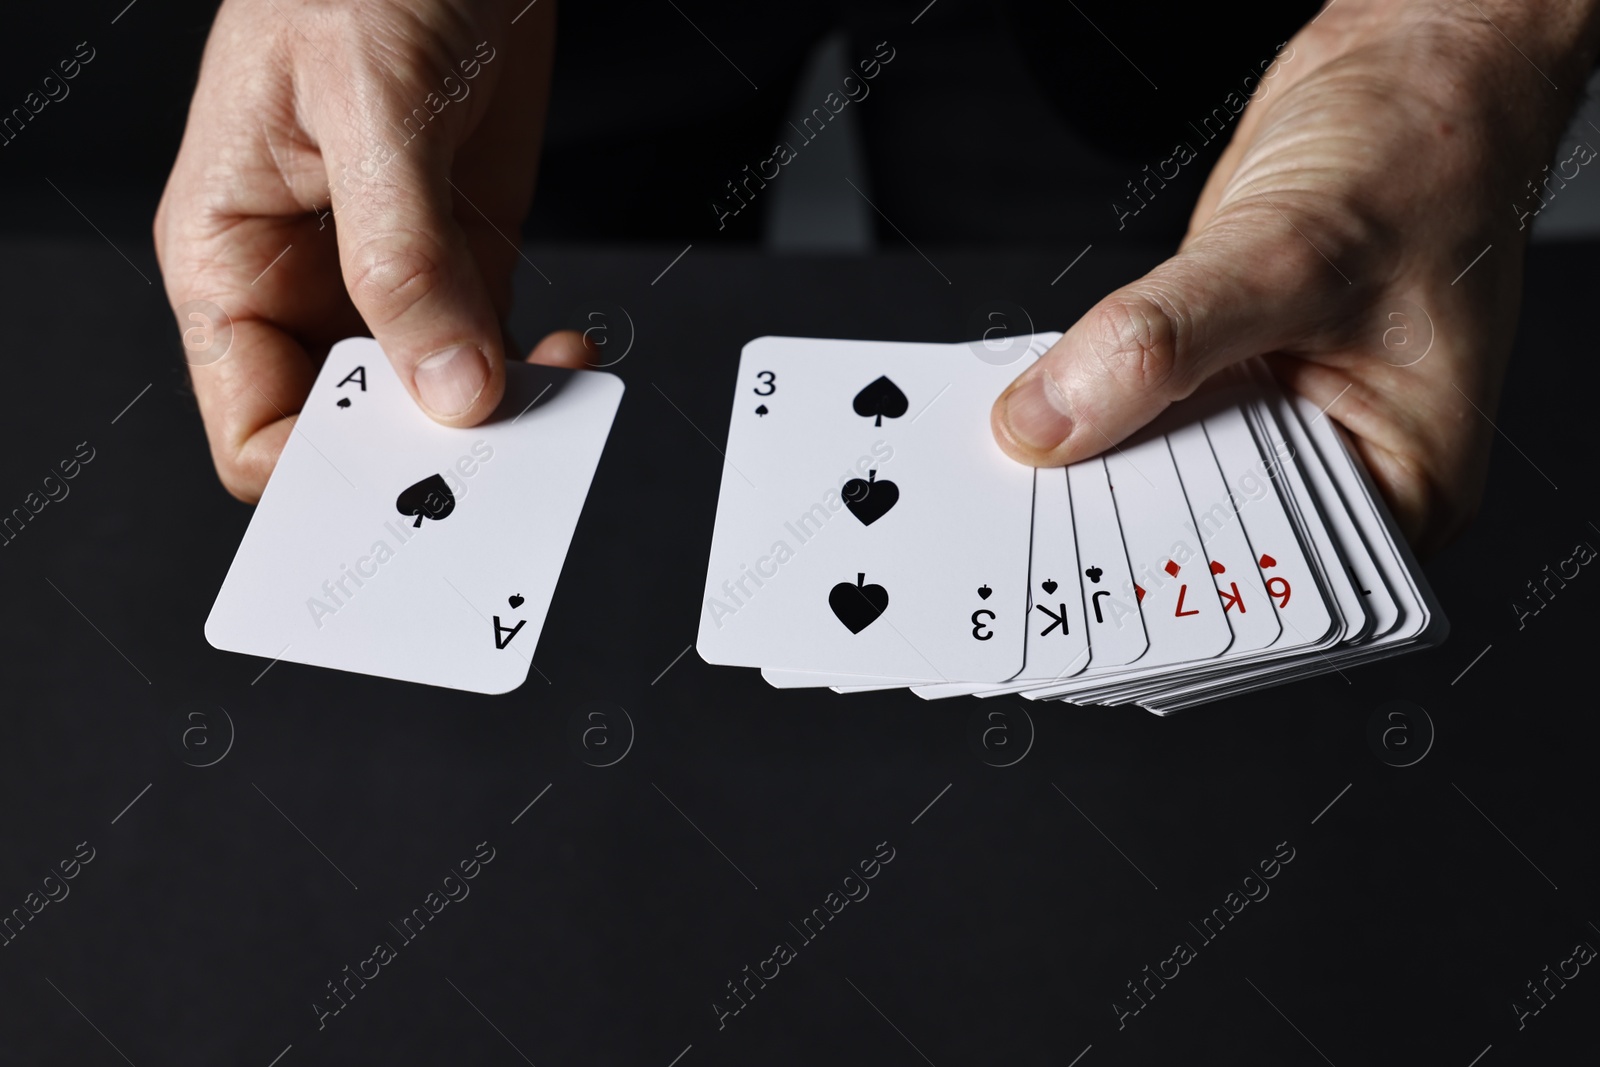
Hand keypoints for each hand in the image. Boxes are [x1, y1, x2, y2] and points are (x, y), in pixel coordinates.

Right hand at [155, 0, 578, 502]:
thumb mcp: (369, 107)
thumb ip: (403, 256)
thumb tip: (448, 386)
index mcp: (232, 258)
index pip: (258, 425)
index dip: (325, 471)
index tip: (406, 478)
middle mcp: (308, 286)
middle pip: (352, 428)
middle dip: (422, 452)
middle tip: (497, 452)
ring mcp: (392, 284)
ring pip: (433, 403)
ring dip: (496, 418)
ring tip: (551, 395)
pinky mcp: (467, 267)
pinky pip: (494, 354)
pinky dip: (534, 374)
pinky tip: (568, 357)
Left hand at [991, 0, 1598, 553]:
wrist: (1406, 81)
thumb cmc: (1423, 162)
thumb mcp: (1292, 258)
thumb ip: (1163, 343)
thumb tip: (1050, 419)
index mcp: (1403, 489)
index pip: (1268, 573)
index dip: (1166, 576)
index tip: (1071, 571)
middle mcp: (1336, 472)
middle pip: (1203, 534)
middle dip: (1115, 521)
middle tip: (1024, 521)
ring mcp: (1273, 428)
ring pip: (1159, 474)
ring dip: (1092, 462)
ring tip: (1021, 469)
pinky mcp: (1220, 383)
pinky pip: (1140, 414)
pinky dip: (1094, 406)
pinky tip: (1044, 407)